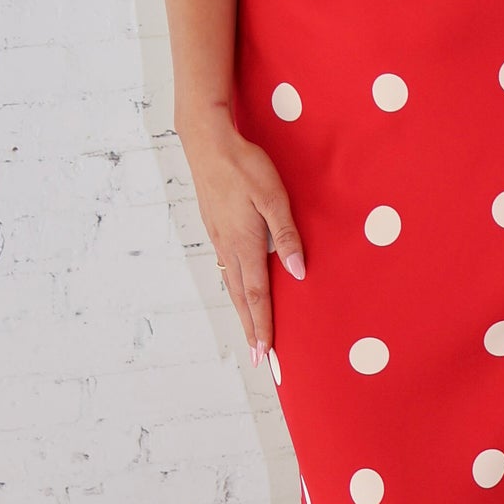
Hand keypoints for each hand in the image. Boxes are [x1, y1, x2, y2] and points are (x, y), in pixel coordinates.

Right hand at [182, 116, 305, 364]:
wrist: (207, 143)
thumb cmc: (244, 166)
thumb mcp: (273, 197)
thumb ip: (285, 235)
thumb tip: (297, 271)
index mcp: (245, 243)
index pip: (257, 295)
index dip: (264, 326)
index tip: (268, 353)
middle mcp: (229, 247)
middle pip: (242, 298)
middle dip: (252, 330)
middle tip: (261, 360)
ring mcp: (219, 239)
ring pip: (232, 286)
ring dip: (243, 313)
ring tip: (251, 335)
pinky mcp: (215, 230)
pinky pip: (227, 269)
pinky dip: (235, 291)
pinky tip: (238, 292)